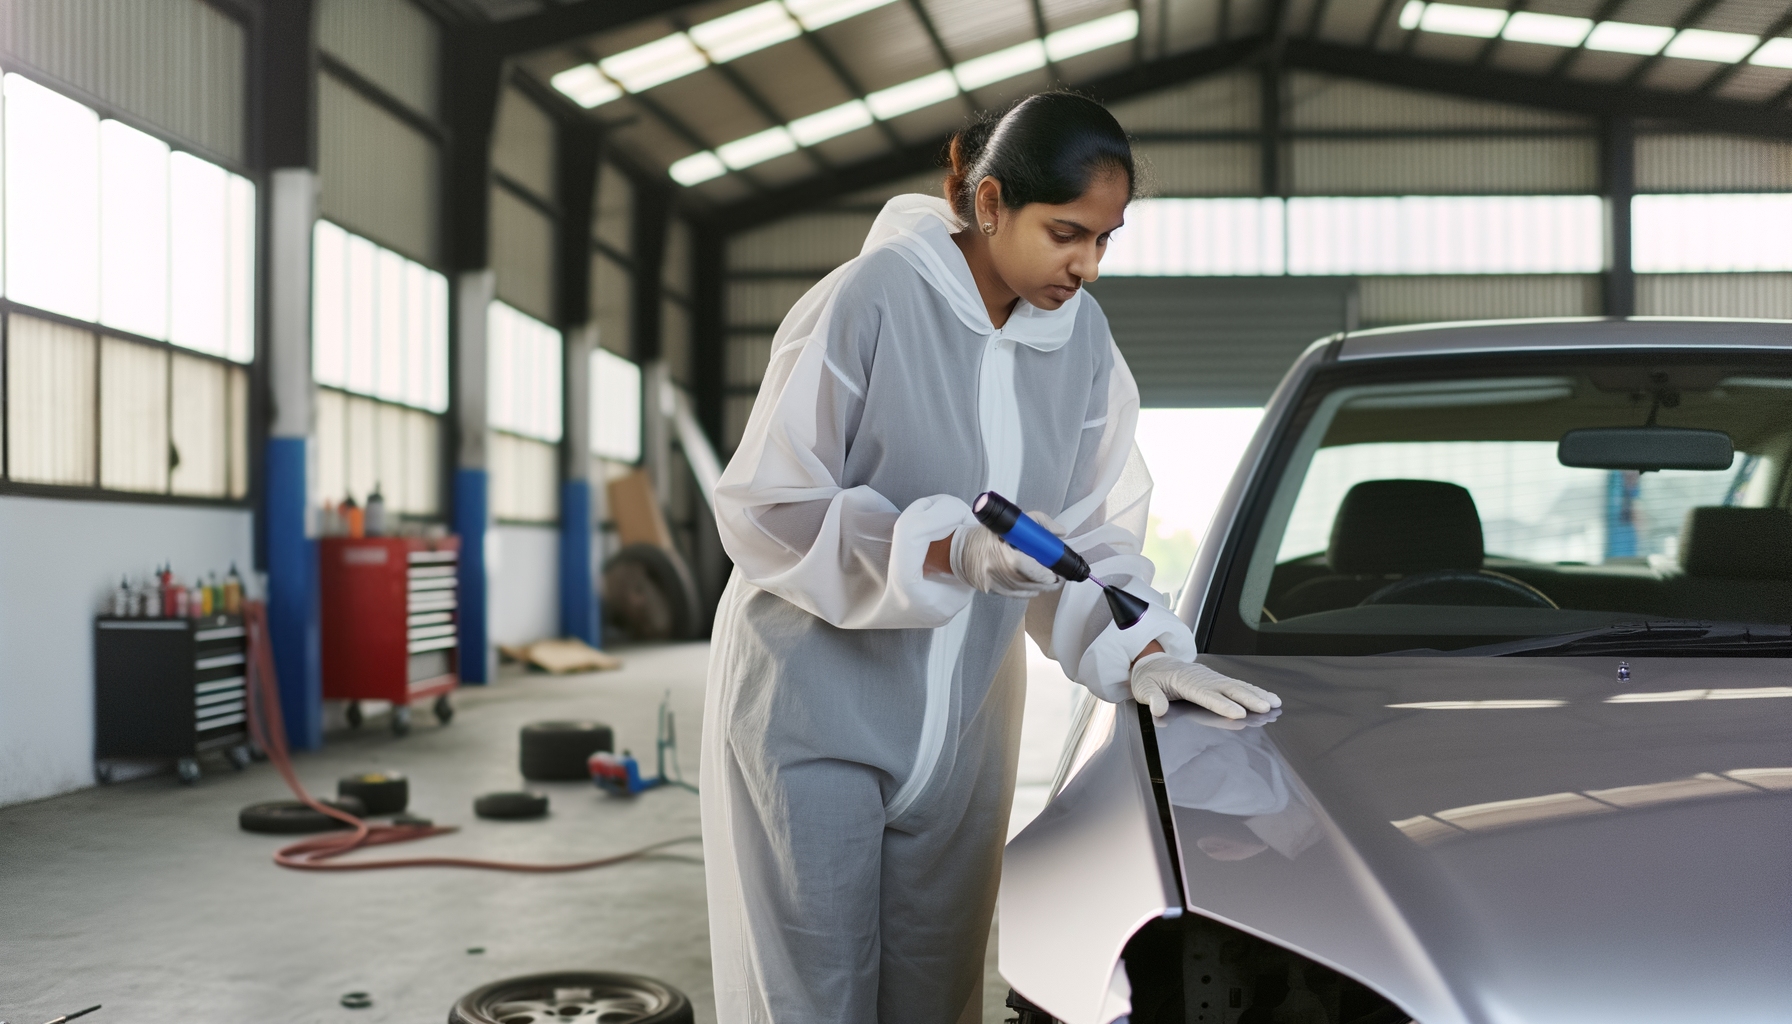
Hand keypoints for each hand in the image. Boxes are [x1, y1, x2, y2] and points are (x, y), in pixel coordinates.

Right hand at [949, 512, 1064, 598]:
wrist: (959, 550)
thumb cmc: (984, 536)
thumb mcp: (1011, 523)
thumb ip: (1039, 523)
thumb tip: (1060, 532)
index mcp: (1004, 557)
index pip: (1034, 570)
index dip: (1048, 573)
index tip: (1058, 570)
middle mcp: (999, 574)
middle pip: (1033, 583)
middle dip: (1049, 581)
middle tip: (1060, 576)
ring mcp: (996, 585)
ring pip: (1027, 591)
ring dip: (1041, 587)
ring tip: (1052, 582)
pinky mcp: (994, 592)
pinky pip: (1017, 595)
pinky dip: (1028, 591)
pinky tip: (1035, 587)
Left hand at [1130, 653, 1280, 718]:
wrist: (1153, 662)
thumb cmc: (1149, 677)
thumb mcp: (1144, 688)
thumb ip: (1153, 698)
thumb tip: (1158, 710)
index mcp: (1186, 681)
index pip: (1207, 695)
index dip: (1223, 704)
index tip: (1239, 713)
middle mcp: (1203, 678)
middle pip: (1229, 689)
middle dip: (1248, 699)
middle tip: (1266, 708)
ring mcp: (1212, 678)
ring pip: (1237, 686)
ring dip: (1257, 694)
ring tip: (1275, 703)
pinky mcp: (1216, 680)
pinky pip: (1238, 685)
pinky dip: (1254, 690)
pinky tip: (1268, 697)